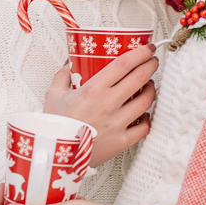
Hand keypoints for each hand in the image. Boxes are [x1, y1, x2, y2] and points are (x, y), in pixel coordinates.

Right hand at [43, 43, 157, 165]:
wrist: (55, 156)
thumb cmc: (55, 127)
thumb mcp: (54, 95)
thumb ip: (62, 77)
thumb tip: (69, 66)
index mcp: (93, 90)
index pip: (124, 64)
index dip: (140, 53)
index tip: (147, 48)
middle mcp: (109, 104)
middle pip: (140, 78)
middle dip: (151, 65)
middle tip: (152, 61)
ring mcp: (117, 123)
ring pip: (146, 101)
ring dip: (151, 89)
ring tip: (148, 85)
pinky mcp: (122, 141)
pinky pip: (144, 127)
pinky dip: (147, 118)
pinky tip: (143, 113)